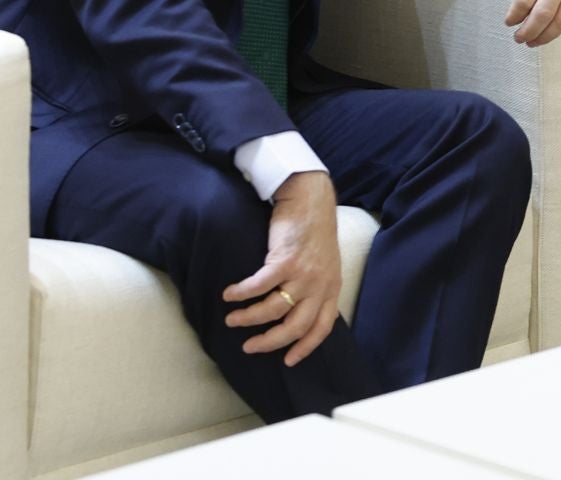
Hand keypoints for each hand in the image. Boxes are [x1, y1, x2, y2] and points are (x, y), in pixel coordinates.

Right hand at [223, 171, 342, 367]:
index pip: (322, 328)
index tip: (288, 361)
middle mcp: (320, 285)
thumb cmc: (313, 231)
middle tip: (249, 347)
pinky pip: (258, 286)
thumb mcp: (325, 264)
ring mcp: (303, 274)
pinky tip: (229, 294)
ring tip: (232, 319)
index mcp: (331, 288)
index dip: (304, 347)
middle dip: (270, 342)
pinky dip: (241, 293)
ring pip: (272, 309)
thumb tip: (298, 312)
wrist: (310, 199)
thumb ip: (316, 287)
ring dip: (248, 318)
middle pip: (295, 326)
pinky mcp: (285, 260)